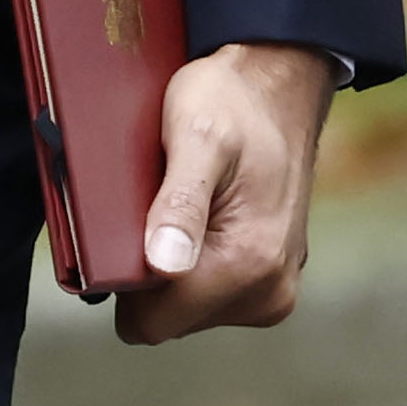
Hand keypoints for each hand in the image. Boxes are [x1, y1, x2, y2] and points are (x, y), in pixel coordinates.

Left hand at [112, 42, 339, 346]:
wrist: (281, 82)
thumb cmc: (233, 100)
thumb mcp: (195, 135)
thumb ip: (180, 204)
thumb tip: (164, 266)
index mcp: (249, 264)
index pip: (150, 323)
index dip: (125, 279)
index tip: (133, 224)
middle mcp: (269, 292)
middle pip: (167, 319)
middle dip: (150, 269)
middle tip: (158, 205)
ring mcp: (274, 291)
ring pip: (186, 308)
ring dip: (171, 264)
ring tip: (184, 204)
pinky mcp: (271, 282)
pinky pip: (209, 294)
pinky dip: (195, 261)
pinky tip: (201, 215)